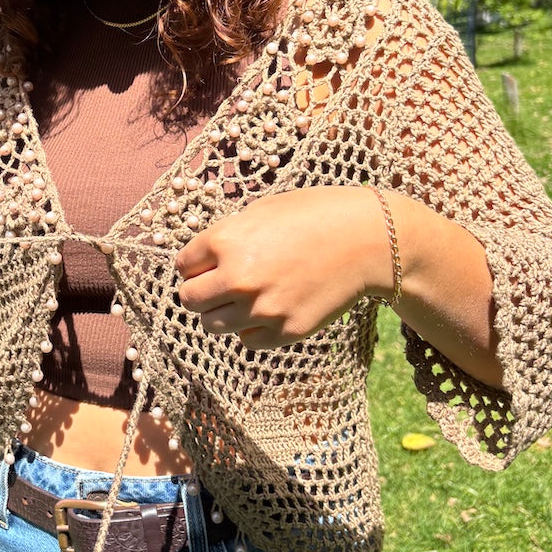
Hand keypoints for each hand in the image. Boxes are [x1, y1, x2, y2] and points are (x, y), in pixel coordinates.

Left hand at [175, 186, 390, 348]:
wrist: (368, 240)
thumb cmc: (316, 214)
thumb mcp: (262, 211)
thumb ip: (228, 236)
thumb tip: (203, 259)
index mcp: (225, 240)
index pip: (182, 266)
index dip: (195, 264)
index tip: (209, 262)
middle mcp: (237, 278)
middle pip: (189, 300)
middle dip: (200, 291)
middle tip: (220, 284)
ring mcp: (261, 309)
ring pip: (211, 325)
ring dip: (222, 313)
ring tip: (245, 296)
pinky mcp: (285, 331)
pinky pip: (247, 341)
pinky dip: (251, 329)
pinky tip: (268, 309)